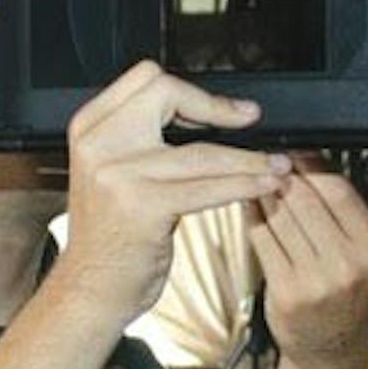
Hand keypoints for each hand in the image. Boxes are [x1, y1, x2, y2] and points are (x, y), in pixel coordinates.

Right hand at [53, 61, 287, 323]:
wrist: (89, 289)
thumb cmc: (111, 237)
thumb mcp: (114, 173)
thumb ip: (144, 139)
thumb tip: (209, 112)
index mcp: (90, 127)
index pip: (147, 79)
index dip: (191, 91)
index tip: (223, 109)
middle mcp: (99, 143)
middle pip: (167, 94)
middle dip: (218, 109)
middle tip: (250, 120)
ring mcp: (118, 173)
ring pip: (201, 151)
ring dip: (249, 158)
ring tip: (278, 164)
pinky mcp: (143, 205)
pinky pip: (209, 187)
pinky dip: (245, 184)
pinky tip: (264, 186)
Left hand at [248, 160, 367, 368]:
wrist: (331, 348)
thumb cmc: (344, 296)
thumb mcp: (361, 251)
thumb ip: (342, 211)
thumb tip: (308, 161)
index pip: (338, 189)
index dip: (311, 165)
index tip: (296, 155)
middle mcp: (348, 263)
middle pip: (305, 199)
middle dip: (283, 177)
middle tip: (271, 166)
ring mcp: (316, 280)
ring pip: (280, 216)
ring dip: (264, 194)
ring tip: (259, 184)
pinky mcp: (286, 291)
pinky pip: (262, 238)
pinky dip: (253, 217)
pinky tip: (252, 208)